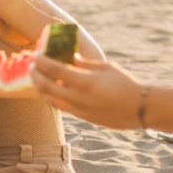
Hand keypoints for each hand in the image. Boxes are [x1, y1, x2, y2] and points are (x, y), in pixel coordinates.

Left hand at [30, 55, 147, 130]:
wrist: (139, 109)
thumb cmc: (125, 84)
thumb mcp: (106, 68)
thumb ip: (85, 63)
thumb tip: (71, 57)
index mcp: (84, 82)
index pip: (54, 70)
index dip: (42, 61)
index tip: (36, 54)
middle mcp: (78, 98)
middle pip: (46, 87)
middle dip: (35, 75)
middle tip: (32, 66)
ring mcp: (78, 110)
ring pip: (50, 99)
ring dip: (40, 88)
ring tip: (38, 78)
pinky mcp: (82, 117)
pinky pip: (60, 107)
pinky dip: (51, 97)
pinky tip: (51, 90)